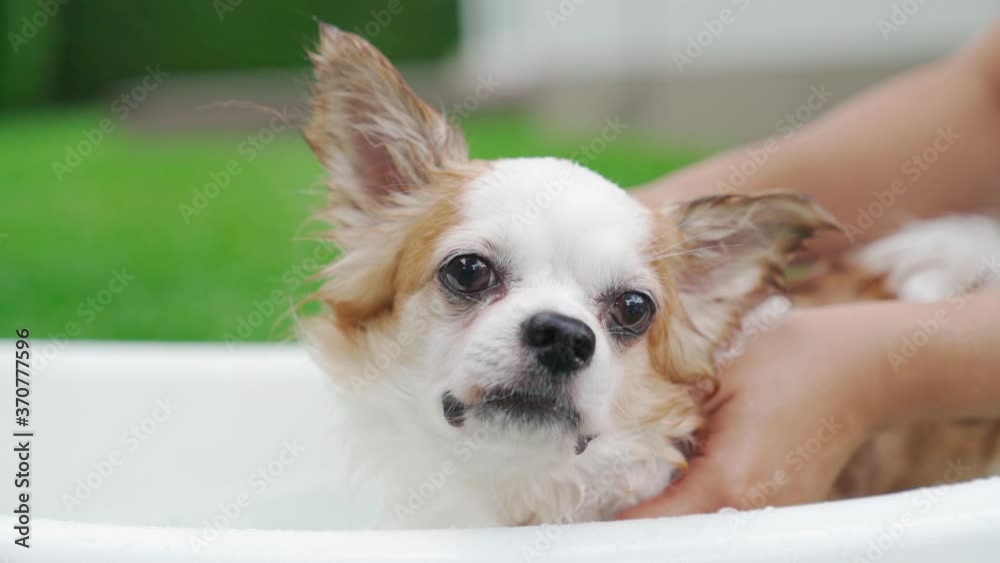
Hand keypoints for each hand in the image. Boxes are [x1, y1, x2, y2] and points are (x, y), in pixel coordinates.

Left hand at [620, 304, 898, 517]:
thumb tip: (618, 453)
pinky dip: (704, 508)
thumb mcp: (713, 385)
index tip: (587, 523)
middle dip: (646, 525)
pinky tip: (687, 480)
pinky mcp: (787, 509)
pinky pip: (731, 519)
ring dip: (675, 518)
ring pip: (707, 533)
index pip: (657, 528)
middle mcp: (756, 513)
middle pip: (682, 539)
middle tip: (608, 507)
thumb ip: (666, 425)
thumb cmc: (790, 362)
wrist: (864, 364)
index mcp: (730, 483)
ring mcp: (778, 516)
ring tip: (643, 491)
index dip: (619, 527)